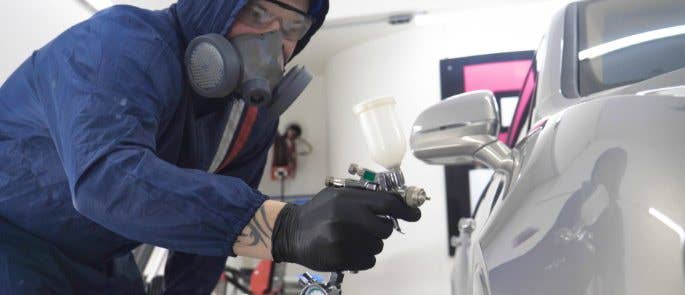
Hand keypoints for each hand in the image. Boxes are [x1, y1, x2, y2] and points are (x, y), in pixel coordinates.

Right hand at [271, 187, 420, 270]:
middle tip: (371, 227)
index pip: (387, 203)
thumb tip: (396, 199)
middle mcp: (346, 218)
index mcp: (347, 199)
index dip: (405, 209)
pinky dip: (363, 256)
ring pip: (378, 246)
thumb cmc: (318, 213)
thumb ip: (363, 195)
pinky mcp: (340, 258)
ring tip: (351, 238)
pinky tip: (348, 249)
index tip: (415, 213)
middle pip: (385, 228)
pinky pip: (369, 260)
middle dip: (383, 229)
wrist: (291, 233)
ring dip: (370, 243)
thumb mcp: (337, 195)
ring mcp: (343, 240)